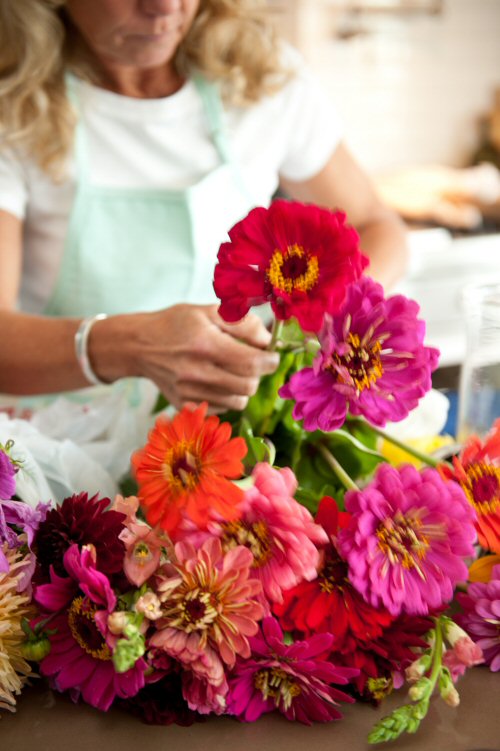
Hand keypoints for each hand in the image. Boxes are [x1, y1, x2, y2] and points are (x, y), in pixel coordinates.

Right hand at [132, 304, 279, 412]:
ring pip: (238, 402)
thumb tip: (267, 340)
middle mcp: (197, 372)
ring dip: (243, 387)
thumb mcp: (207, 312)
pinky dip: (226, 397)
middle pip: (248, 386)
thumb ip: (241, 324)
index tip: (272, 357)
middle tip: (251, 362)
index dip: (270, 362)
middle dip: (257, 374)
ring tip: (233, 372)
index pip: (252, 363)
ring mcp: (189, 393)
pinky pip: (221, 409)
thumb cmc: (175, 324)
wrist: (138, 345)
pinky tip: (216, 381)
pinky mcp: (184, 405)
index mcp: (205, 345)